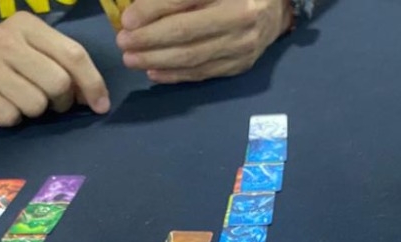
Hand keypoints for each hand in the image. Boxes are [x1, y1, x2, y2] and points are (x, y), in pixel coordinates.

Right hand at [0, 12, 109, 126]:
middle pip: (58, 83)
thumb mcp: (31, 52)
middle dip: (61, 101)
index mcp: (26, 25)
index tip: (101, 105)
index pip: (73, 54)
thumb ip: (63, 65)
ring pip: (36, 103)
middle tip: (52, 102)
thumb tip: (96, 97)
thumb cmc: (1, 65)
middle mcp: (4, 38)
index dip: (92, 83)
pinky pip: (11, 117)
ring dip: (34, 111)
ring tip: (19, 100)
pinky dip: (11, 118)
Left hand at [117, 0, 291, 83]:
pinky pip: (203, 73)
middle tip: (123, 43)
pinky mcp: (241, 64)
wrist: (277, 6)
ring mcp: (243, 45)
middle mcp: (241, 17)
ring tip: (131, 59)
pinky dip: (175, 74)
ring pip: (192, 57)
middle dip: (149, 40)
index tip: (128, 20)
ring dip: (157, 60)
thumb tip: (141, 8)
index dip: (153, 10)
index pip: (185, 0)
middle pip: (186, 33)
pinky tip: (154, 72)